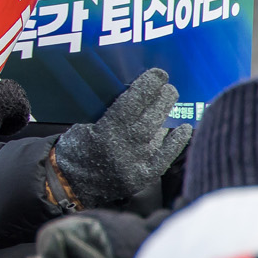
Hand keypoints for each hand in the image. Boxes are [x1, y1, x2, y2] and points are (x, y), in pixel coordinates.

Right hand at [51, 69, 191, 208]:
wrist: (73, 184)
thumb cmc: (77, 148)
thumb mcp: (84, 124)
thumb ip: (108, 112)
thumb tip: (136, 94)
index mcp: (104, 131)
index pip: (130, 104)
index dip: (147, 87)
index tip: (158, 74)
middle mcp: (123, 147)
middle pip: (149, 118)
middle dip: (162, 99)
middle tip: (169, 87)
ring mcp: (135, 163)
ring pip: (157, 133)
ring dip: (167, 114)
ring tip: (171, 99)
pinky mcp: (144, 176)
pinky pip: (165, 157)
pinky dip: (177, 142)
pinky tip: (185, 128)